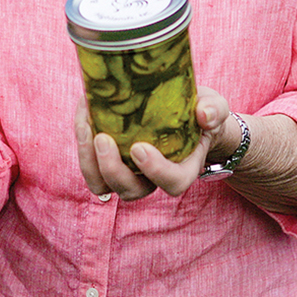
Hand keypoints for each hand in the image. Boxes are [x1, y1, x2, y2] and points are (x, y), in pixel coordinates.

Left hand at [76, 85, 236, 200]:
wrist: (183, 112)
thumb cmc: (201, 112)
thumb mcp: (214, 106)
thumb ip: (214, 110)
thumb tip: (204, 114)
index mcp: (182, 169)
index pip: (172, 183)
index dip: (155, 171)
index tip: (140, 148)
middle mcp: (152, 179)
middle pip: (131, 190)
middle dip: (113, 169)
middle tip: (103, 138)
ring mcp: (129, 173)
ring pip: (103, 184)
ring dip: (89, 161)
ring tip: (85, 126)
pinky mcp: (110, 160)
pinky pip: (91, 165)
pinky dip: (82, 144)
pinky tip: (83, 114)